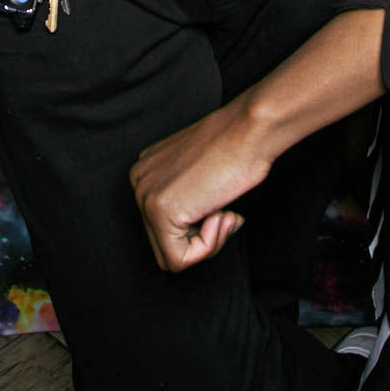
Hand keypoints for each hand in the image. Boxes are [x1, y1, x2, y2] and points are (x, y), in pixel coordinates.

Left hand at [130, 96, 268, 272]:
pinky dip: (207, 247)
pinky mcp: (160, 211)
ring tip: (225, 213)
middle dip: (201, 238)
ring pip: (171, 256)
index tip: (221, 207)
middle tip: (227, 215)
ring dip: (207, 243)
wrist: (250, 129)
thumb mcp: (199, 173)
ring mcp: (146, 195)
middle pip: (164, 242)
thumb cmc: (237, 147)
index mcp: (147, 170)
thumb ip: (187, 197)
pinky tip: (220, 215)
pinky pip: (179, 260)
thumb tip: (191, 229)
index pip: (164, 226)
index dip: (199, 227)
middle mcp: (139, 181)